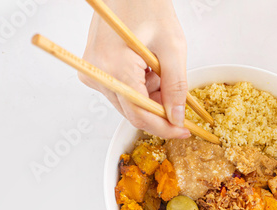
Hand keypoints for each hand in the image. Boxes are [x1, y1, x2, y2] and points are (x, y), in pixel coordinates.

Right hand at [79, 0, 189, 138]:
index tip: (183, 130)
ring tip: (161, 68)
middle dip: (160, 110)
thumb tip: (175, 117)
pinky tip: (148, 67)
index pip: (139, 114)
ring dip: (151, 96)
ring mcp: (92, 71)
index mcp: (114, 66)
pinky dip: (140, 87)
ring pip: (128, 103)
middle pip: (132, 112)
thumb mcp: (172, 47)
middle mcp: (96, 72)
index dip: (164, 127)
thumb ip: (175, 87)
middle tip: (180, 101)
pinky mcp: (94, 69)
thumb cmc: (148, 5)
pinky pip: (121, 92)